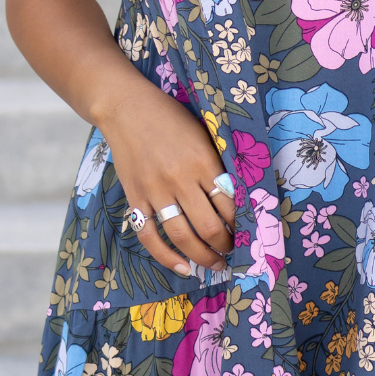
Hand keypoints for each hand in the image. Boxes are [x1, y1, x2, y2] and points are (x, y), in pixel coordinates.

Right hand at [97, 73, 235, 276]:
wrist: (126, 108)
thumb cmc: (171, 119)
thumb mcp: (203, 134)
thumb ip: (218, 165)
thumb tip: (239, 199)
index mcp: (203, 161)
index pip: (230, 204)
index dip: (242, 224)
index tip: (248, 232)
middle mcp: (180, 179)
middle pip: (209, 227)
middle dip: (226, 245)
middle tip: (233, 251)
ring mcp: (155, 191)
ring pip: (182, 237)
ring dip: (202, 257)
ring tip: (215, 264)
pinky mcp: (135, 198)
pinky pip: (149, 236)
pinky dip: (166, 257)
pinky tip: (182, 267)